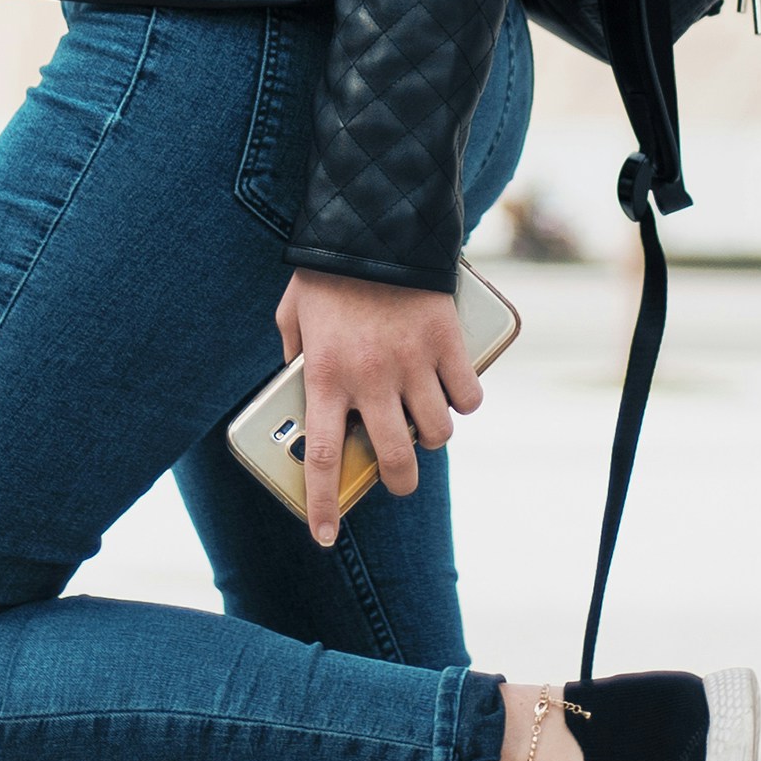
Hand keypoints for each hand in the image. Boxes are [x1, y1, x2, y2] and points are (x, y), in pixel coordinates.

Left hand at [275, 270, 483, 545]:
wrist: (376, 224)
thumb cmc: (326, 271)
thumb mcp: (293, 314)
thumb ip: (293, 353)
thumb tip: (296, 381)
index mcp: (325, 377)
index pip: (324, 459)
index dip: (324, 505)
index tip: (324, 536)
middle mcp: (371, 379)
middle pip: (393, 459)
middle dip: (398, 482)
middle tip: (397, 479)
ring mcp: (413, 364)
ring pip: (437, 433)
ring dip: (431, 437)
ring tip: (424, 422)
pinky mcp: (447, 344)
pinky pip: (467, 396)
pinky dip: (463, 401)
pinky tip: (453, 391)